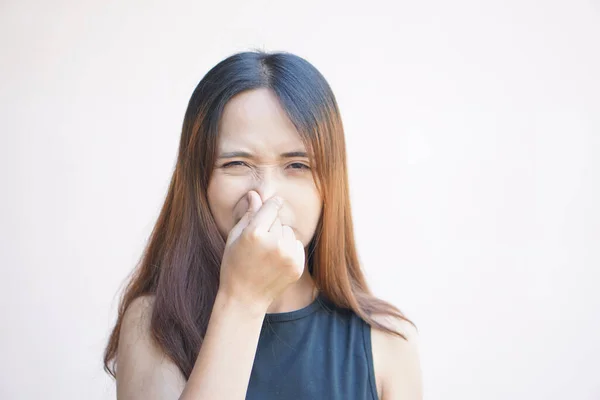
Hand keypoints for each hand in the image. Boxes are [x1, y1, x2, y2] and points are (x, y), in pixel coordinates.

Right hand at [218, 190, 304, 313]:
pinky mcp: (297, 266)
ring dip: (281, 239)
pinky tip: (276, 263)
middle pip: (279, 221)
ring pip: (289, 233)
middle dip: (271, 228)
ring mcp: (288, 256)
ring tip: (267, 255)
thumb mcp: (235, 238)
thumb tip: (255, 194)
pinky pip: (297, 246)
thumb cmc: (234, 265)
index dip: (272, 204)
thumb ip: (248, 215)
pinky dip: (289, 251)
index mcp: (255, 233)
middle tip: (259, 245)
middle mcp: (274, 243)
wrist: (245, 298)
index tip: (274, 202)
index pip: (271, 207)